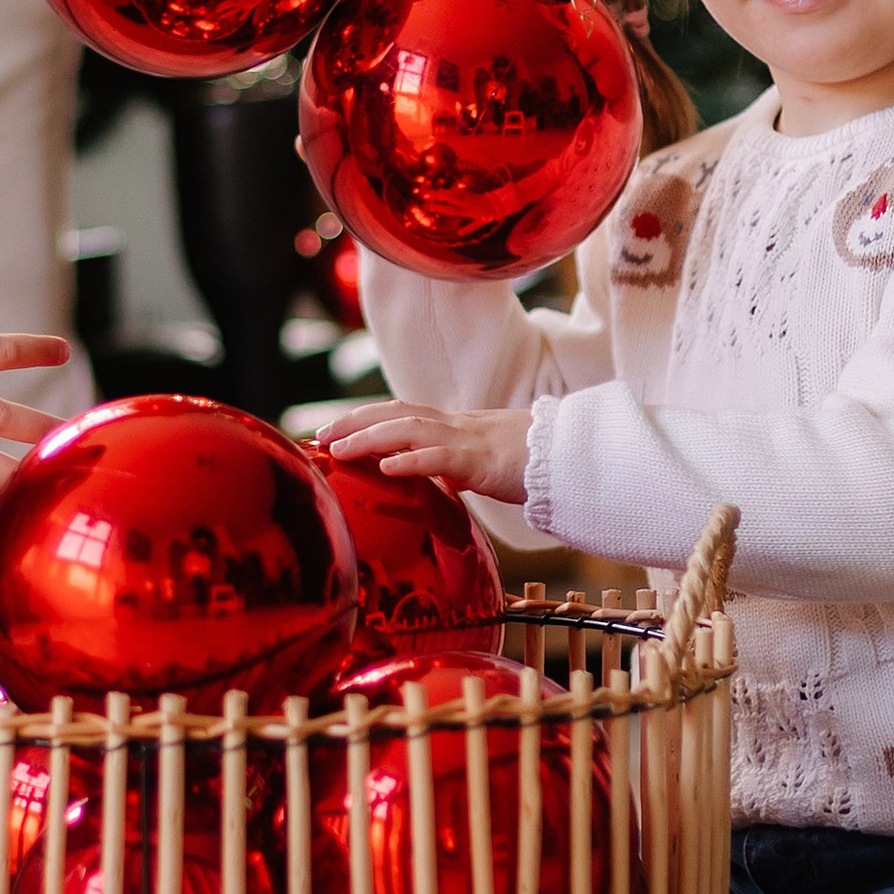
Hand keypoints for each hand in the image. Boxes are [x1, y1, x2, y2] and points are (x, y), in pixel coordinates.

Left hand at [317, 400, 531, 506]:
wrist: (574, 458)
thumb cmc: (532, 464)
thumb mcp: (483, 464)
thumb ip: (454, 467)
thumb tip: (431, 480)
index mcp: (454, 426)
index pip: (400, 414)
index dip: (364, 419)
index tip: (330, 430)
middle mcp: (456, 426)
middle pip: (396, 413)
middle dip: (354, 422)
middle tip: (319, 436)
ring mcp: (469, 440)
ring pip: (411, 430)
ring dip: (370, 437)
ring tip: (339, 449)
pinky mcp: (483, 462)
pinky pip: (442, 458)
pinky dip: (412, 460)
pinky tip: (386, 466)